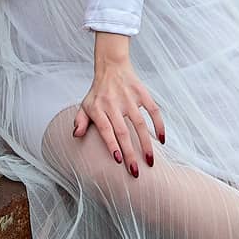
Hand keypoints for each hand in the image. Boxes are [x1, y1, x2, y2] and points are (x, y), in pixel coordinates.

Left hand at [74, 46, 165, 177]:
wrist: (112, 66)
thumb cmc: (98, 92)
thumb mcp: (84, 105)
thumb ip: (80, 121)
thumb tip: (76, 135)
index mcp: (98, 108)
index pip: (106, 129)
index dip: (112, 145)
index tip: (119, 160)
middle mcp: (114, 104)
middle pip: (123, 132)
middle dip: (130, 153)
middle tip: (136, 172)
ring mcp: (129, 98)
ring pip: (140, 124)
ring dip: (146, 144)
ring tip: (150, 161)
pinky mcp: (142, 93)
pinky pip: (154, 110)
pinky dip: (159, 124)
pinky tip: (162, 140)